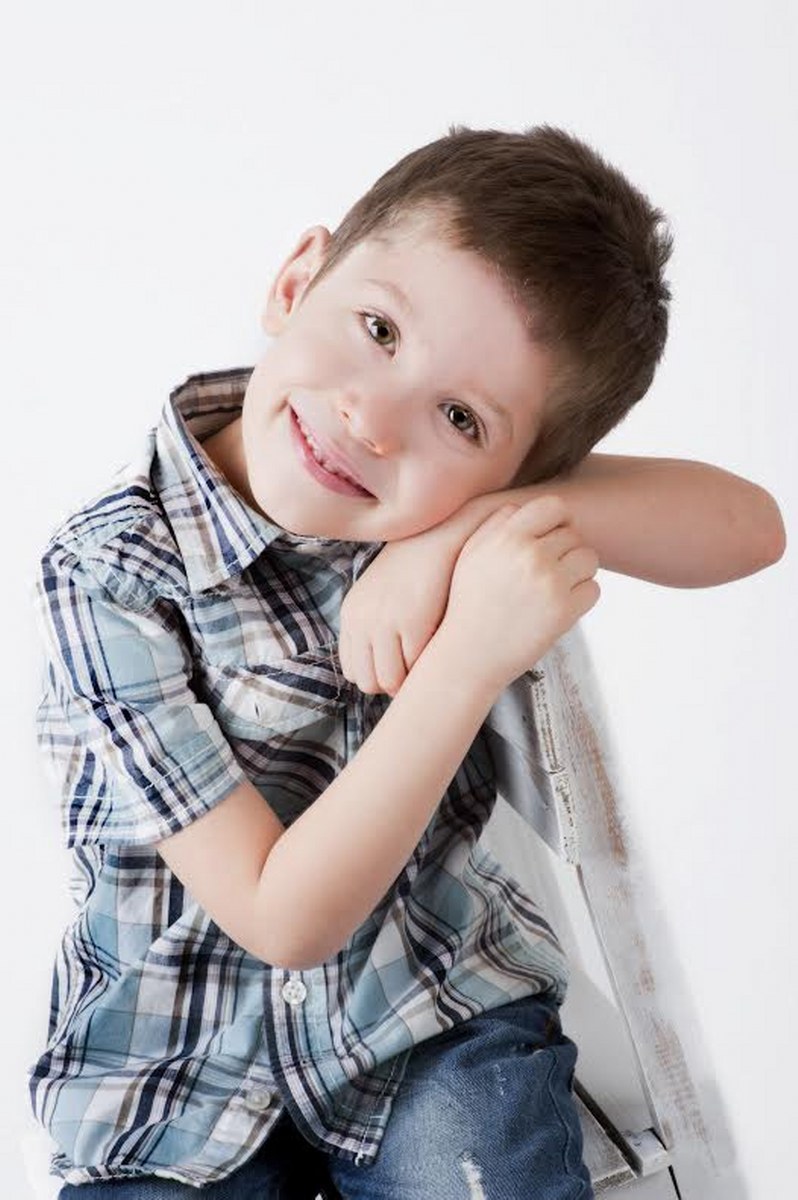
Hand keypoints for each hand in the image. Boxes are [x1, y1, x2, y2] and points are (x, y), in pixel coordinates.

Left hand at [338, 526, 461, 696]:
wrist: (438, 533)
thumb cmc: (415, 567)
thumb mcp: (380, 594)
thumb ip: (374, 626)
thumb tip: (386, 672)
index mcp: (351, 615)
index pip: (352, 670)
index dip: (377, 675)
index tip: (400, 665)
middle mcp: (361, 621)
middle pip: (368, 682)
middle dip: (393, 683)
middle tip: (417, 669)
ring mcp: (385, 622)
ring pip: (391, 680)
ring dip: (411, 679)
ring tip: (429, 661)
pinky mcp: (413, 621)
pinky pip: (416, 665)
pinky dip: (428, 664)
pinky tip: (440, 648)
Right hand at [433, 495, 600, 694]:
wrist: (468, 656)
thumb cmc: (468, 605)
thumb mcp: (470, 555)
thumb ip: (496, 525)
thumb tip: (523, 508)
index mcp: (507, 537)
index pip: (554, 507)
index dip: (558, 520)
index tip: (553, 536)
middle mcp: (530, 555)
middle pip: (573, 534)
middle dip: (564, 551)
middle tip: (547, 574)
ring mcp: (550, 583)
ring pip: (588, 559)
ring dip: (578, 572)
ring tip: (555, 589)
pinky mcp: (564, 610)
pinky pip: (593, 589)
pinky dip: (581, 598)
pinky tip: (558, 607)